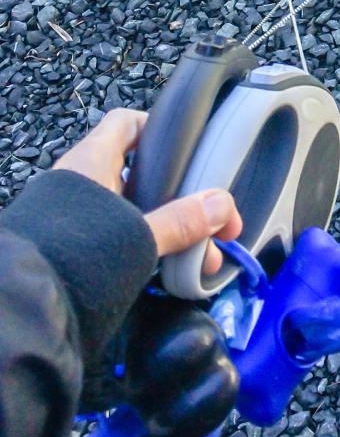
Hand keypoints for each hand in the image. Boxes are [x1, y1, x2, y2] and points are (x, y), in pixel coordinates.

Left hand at [54, 109, 242, 274]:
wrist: (19, 313)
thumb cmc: (73, 259)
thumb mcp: (136, 237)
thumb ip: (181, 221)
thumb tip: (222, 205)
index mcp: (91, 161)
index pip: (127, 123)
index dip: (159, 128)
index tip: (192, 150)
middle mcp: (81, 183)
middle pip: (139, 173)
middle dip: (181, 197)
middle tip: (213, 224)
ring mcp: (75, 218)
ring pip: (133, 211)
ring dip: (170, 229)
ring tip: (201, 258)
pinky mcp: (74, 251)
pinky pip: (119, 238)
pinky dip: (147, 248)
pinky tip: (172, 272)